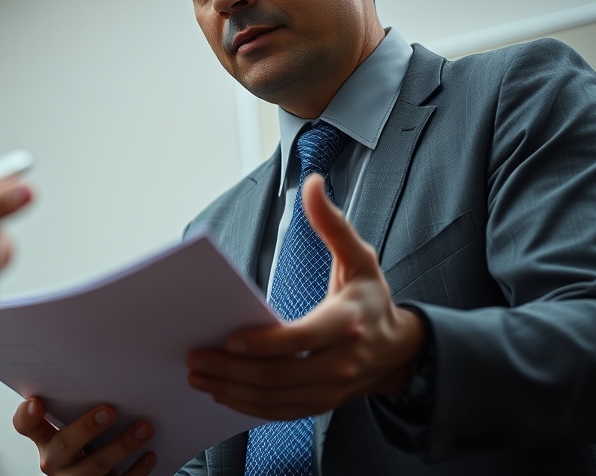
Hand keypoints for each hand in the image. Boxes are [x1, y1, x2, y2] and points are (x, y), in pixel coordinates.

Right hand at [12, 398, 155, 475]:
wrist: (96, 475)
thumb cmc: (87, 438)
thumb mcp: (75, 421)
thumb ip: (78, 401)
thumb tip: (112, 366)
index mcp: (44, 438)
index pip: (25, 426)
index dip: (27, 416)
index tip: (36, 402)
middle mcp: (55, 461)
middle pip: (65, 445)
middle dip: (86, 428)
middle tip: (109, 411)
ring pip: (95, 467)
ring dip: (121, 446)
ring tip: (145, 428)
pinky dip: (137, 470)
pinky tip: (150, 453)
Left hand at [185, 174, 424, 418]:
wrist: (400, 350)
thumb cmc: (371, 299)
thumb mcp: (360, 257)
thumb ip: (332, 223)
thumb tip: (313, 183)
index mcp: (347, 323)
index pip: (301, 339)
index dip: (264, 343)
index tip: (229, 339)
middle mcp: (340, 362)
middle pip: (280, 374)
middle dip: (232, 370)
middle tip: (195, 358)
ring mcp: (331, 389)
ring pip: (275, 397)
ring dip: (232, 390)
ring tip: (198, 376)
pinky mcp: (320, 405)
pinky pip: (279, 412)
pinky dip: (247, 407)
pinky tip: (221, 393)